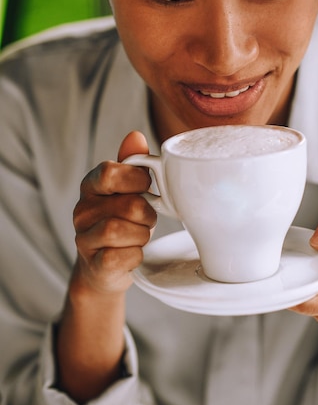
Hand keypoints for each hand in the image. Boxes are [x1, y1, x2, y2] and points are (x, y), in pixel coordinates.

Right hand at [72, 131, 156, 294]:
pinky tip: (134, 253)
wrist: (106, 269)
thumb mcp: (129, 190)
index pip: (110, 172)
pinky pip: (120, 256)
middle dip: (148, 214)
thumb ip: (133, 163)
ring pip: (122, 230)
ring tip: (140, 236)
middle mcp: (82, 210)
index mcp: (91, 185)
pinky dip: (136, 255)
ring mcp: (84, 239)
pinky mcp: (93, 265)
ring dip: (142, 235)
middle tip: (147, 219)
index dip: (137, 179)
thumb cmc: (123, 222)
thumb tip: (136, 136)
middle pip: (129, 204)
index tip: (148, 188)